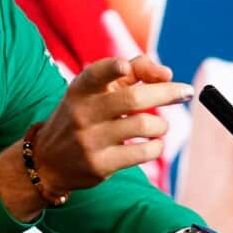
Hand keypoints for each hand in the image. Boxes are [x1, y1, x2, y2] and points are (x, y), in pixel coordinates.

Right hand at [35, 55, 192, 193]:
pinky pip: (143, 153)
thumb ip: (131, 73)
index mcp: (80, 90)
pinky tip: (153, 144)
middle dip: (167, 93)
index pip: (96, 73)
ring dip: (162, 124)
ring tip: (159, 126)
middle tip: (185, 92)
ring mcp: (91, 140)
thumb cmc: (82, 117)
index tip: (126, 67)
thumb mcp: (94, 91)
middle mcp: (83, 113)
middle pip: (134, 98)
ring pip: (144, 125)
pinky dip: (156, 146)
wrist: (47, 161)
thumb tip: (167, 74)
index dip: (112, 68)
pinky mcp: (100, 165)